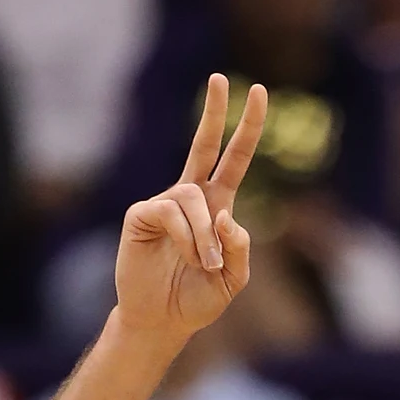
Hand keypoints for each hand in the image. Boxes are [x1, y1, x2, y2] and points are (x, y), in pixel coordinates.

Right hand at [113, 74, 267, 344]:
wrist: (162, 321)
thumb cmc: (198, 299)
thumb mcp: (234, 279)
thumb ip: (239, 248)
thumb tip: (226, 215)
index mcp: (218, 206)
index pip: (234, 158)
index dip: (247, 127)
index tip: (258, 92)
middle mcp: (191, 197)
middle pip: (204, 144)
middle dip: (214, 111)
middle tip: (219, 78)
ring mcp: (164, 203)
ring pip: (194, 196)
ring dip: (205, 235)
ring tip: (205, 264)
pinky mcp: (141, 215)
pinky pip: (171, 212)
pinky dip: (187, 237)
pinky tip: (186, 257)